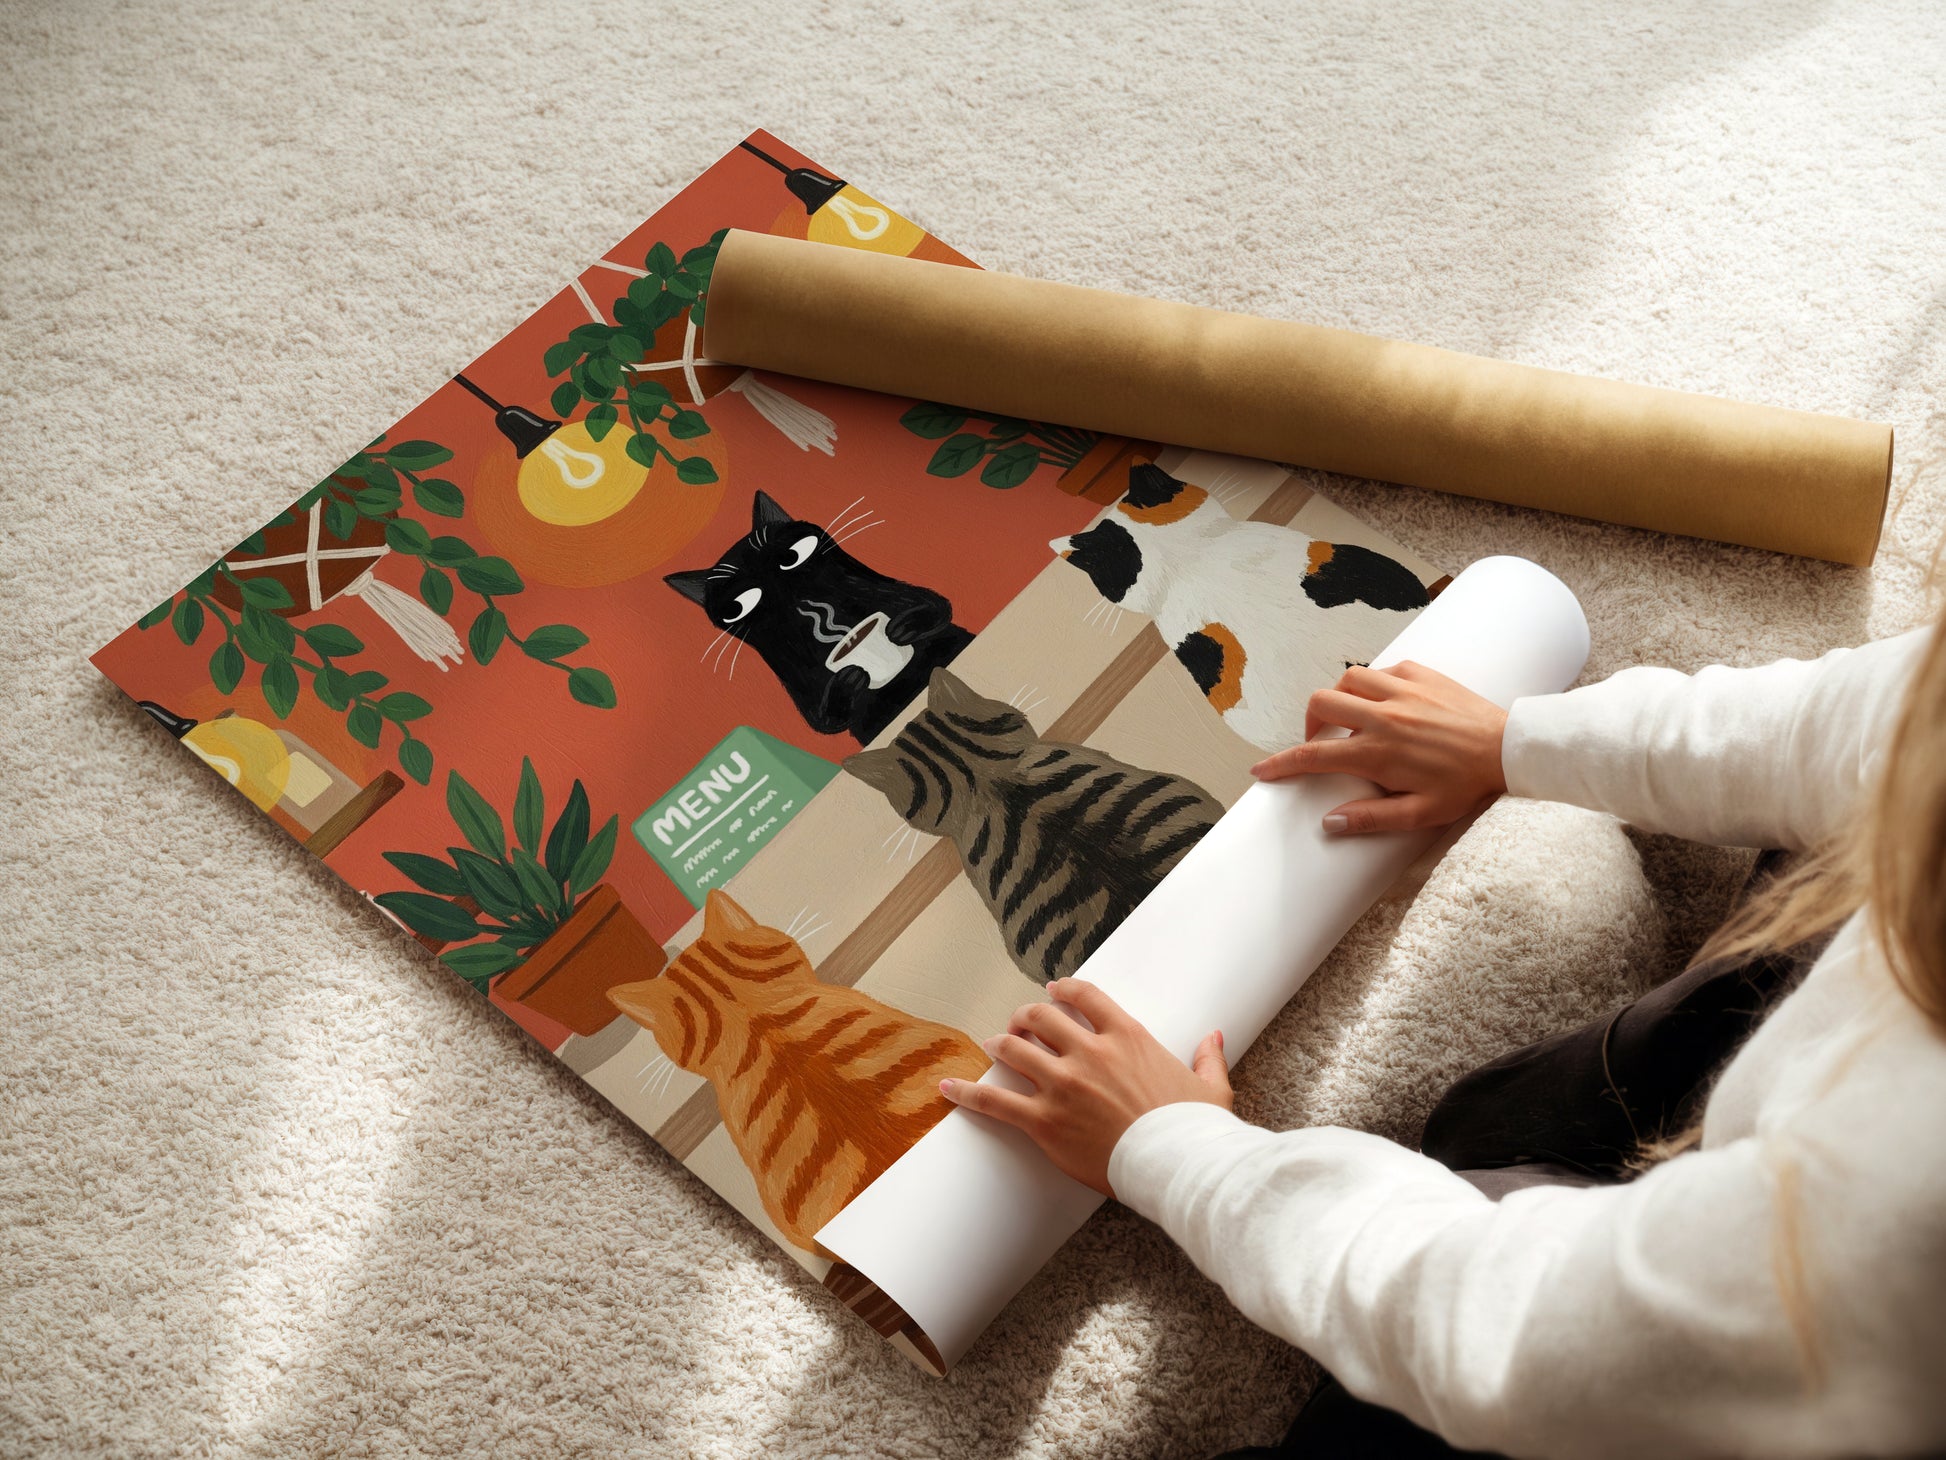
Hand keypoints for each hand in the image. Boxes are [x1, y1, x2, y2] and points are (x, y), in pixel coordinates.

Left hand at [939, 979, 1231, 1196]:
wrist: (1178, 1166)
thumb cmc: (1195, 1130)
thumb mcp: (1210, 1088)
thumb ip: (1208, 1057)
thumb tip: (1214, 1036)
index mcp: (1127, 1037)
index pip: (1085, 996)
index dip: (1063, 989)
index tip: (1052, 990)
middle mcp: (1090, 1052)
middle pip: (1040, 1017)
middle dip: (1025, 1016)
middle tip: (1019, 1023)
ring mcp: (1063, 1085)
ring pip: (1014, 1049)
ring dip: (1000, 1043)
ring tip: (993, 1044)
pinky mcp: (1045, 1121)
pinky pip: (995, 1101)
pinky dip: (967, 1093)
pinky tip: (947, 1087)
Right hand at [1250, 661, 1507, 834]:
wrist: (1509, 749)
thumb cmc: (1466, 785)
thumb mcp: (1420, 814)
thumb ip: (1372, 818)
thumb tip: (1329, 823)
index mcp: (1378, 752)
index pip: (1313, 756)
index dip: (1281, 764)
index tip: (1262, 771)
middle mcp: (1383, 716)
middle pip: (1321, 704)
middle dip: (1309, 723)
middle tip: (1320, 742)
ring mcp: (1402, 690)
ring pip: (1347, 679)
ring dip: (1340, 698)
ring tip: (1350, 719)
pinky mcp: (1421, 673)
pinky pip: (1382, 669)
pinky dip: (1373, 684)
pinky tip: (1385, 702)